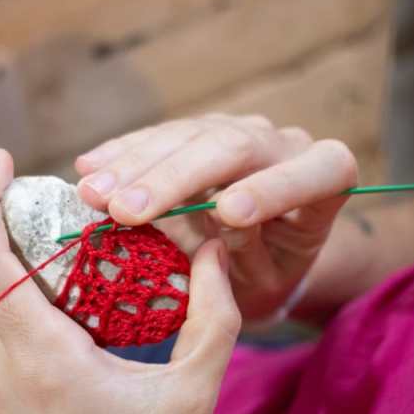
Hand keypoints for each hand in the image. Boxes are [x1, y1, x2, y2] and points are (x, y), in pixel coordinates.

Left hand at [0, 149, 240, 413]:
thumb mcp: (192, 396)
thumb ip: (211, 314)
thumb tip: (215, 251)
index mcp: (41, 356)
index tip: (0, 159)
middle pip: (3, 283)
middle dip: (41, 251)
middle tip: (91, 244)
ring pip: (6, 324)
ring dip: (45, 305)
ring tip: (100, 325)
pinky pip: (2, 360)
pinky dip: (35, 343)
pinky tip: (81, 373)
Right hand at [75, 114, 358, 319]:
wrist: (262, 253)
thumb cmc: (270, 276)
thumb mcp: (268, 282)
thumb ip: (251, 255)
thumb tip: (217, 221)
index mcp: (325, 181)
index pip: (317, 172)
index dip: (274, 187)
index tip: (227, 214)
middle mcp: (282, 144)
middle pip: (233, 147)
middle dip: (174, 178)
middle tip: (126, 210)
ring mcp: (237, 131)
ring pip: (189, 136)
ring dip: (135, 166)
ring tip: (92, 193)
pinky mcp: (197, 131)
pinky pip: (159, 135)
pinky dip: (122, 152)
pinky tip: (88, 166)